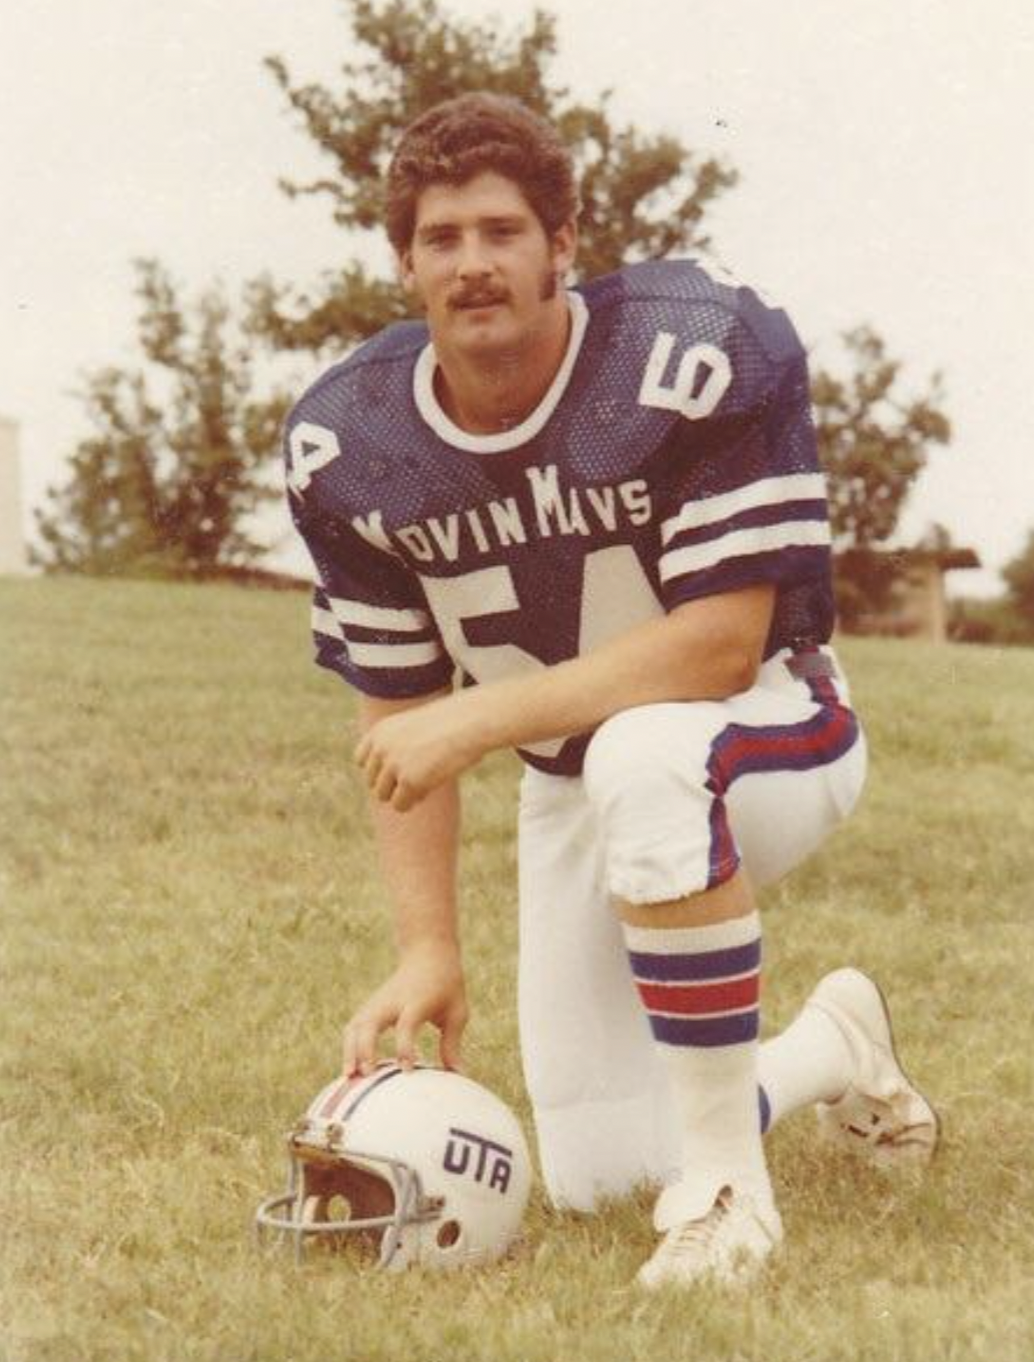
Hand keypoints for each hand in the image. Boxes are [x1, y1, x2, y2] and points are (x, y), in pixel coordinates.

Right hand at [341, 943, 468, 1075]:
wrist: (428, 953)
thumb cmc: (446, 986)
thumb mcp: (456, 1012)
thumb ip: (452, 1044)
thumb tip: (457, 1075)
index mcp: (416, 1002)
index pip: (406, 1025)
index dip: (405, 1048)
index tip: (406, 1070)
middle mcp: (392, 1002)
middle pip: (370, 1023)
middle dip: (365, 1049)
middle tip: (366, 1075)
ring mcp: (377, 1003)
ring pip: (355, 1026)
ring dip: (349, 1051)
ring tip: (348, 1078)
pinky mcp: (370, 1007)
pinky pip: (353, 1028)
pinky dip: (348, 1047)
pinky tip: (350, 1070)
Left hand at [355, 690, 488, 810]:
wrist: (470, 722)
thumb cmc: (450, 723)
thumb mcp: (415, 728)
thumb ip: (397, 747)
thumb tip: (388, 781)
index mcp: (379, 730)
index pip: (361, 761)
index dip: (379, 769)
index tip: (398, 769)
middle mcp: (381, 747)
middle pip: (372, 781)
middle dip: (392, 784)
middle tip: (415, 778)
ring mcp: (393, 764)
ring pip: (383, 795)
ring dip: (401, 794)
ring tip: (423, 784)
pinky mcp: (409, 781)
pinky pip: (400, 805)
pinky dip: (412, 802)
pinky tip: (428, 790)